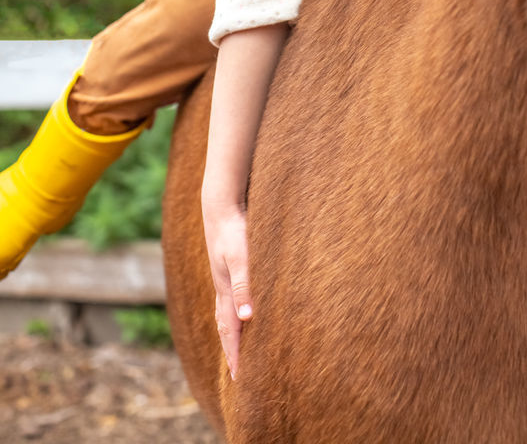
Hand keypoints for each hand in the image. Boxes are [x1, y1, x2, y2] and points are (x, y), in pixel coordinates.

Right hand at [202, 202, 252, 378]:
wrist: (221, 206)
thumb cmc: (234, 230)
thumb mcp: (241, 257)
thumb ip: (244, 285)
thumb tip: (247, 318)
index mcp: (225, 291)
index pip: (231, 331)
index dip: (236, 354)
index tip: (240, 379)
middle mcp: (223, 288)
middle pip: (226, 327)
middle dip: (232, 351)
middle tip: (238, 375)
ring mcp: (224, 278)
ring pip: (226, 314)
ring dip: (232, 335)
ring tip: (237, 350)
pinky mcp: (228, 268)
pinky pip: (229, 300)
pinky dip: (233, 315)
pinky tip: (240, 312)